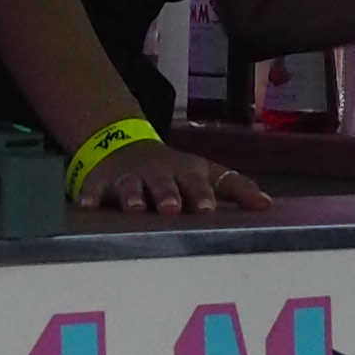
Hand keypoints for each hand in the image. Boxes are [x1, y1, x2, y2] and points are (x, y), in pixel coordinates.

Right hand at [72, 138, 271, 215]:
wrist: (125, 145)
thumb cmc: (174, 171)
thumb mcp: (205, 173)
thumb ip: (235, 188)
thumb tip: (268, 205)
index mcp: (185, 173)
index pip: (198, 183)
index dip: (202, 195)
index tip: (207, 210)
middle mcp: (157, 174)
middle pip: (164, 183)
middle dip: (168, 194)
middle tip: (173, 208)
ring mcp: (128, 177)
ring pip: (130, 186)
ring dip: (133, 196)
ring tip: (135, 209)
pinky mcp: (100, 182)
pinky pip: (92, 189)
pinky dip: (88, 196)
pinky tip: (86, 206)